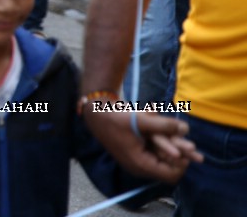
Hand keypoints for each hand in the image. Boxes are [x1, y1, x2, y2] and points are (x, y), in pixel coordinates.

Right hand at [83, 109, 201, 182]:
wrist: (95, 111)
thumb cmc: (115, 117)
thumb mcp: (140, 120)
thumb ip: (164, 125)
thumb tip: (186, 128)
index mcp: (140, 164)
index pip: (171, 174)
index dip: (182, 163)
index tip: (186, 147)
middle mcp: (139, 166)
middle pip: (168, 167)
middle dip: (180, 155)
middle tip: (192, 146)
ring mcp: (137, 159)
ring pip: (162, 158)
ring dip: (172, 146)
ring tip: (180, 134)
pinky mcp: (136, 151)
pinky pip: (154, 151)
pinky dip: (161, 142)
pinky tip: (162, 128)